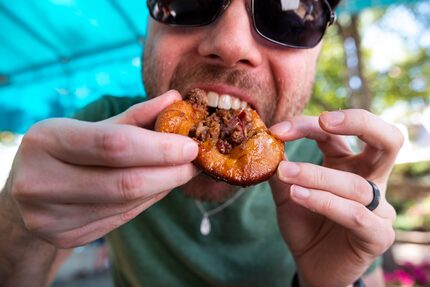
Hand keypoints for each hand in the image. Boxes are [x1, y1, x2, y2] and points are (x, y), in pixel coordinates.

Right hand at [6, 90, 198, 247]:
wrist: (29, 187)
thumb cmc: (66, 150)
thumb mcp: (91, 126)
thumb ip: (134, 116)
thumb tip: (176, 100)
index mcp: (46, 140)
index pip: (113, 145)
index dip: (159, 147)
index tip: (191, 146)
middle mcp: (40, 182)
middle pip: (125, 182)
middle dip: (170, 172)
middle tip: (194, 162)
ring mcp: (49, 216)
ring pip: (127, 204)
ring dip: (162, 187)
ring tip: (178, 171)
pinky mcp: (64, 237)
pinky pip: (122, 219)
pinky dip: (146, 201)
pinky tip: (155, 187)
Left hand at [269, 110, 402, 286]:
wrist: (312, 265)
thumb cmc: (305, 225)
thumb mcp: (287, 193)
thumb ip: (281, 170)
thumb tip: (266, 144)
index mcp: (348, 164)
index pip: (335, 135)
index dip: (308, 125)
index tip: (277, 130)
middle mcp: (370, 179)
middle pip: (387, 141)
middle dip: (360, 123)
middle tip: (325, 120)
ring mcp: (378, 207)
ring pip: (356, 184)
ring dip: (317, 175)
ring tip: (285, 172)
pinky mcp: (377, 234)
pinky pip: (355, 214)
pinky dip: (325, 202)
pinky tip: (297, 195)